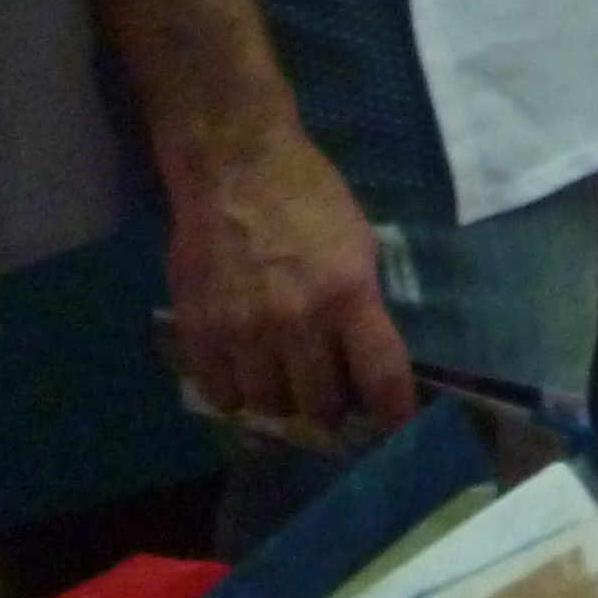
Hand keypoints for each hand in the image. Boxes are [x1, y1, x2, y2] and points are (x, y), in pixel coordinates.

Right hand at [162, 126, 411, 435]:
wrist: (236, 170)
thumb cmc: (308, 198)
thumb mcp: (358, 242)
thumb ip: (360, 301)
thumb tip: (363, 354)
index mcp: (348, 295)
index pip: (379, 373)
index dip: (393, 410)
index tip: (397, 427)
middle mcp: (297, 322)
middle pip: (320, 403)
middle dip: (332, 409)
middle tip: (333, 400)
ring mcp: (244, 331)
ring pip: (268, 404)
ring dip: (282, 402)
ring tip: (287, 385)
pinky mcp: (200, 332)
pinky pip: (221, 392)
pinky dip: (236, 395)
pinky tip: (246, 378)